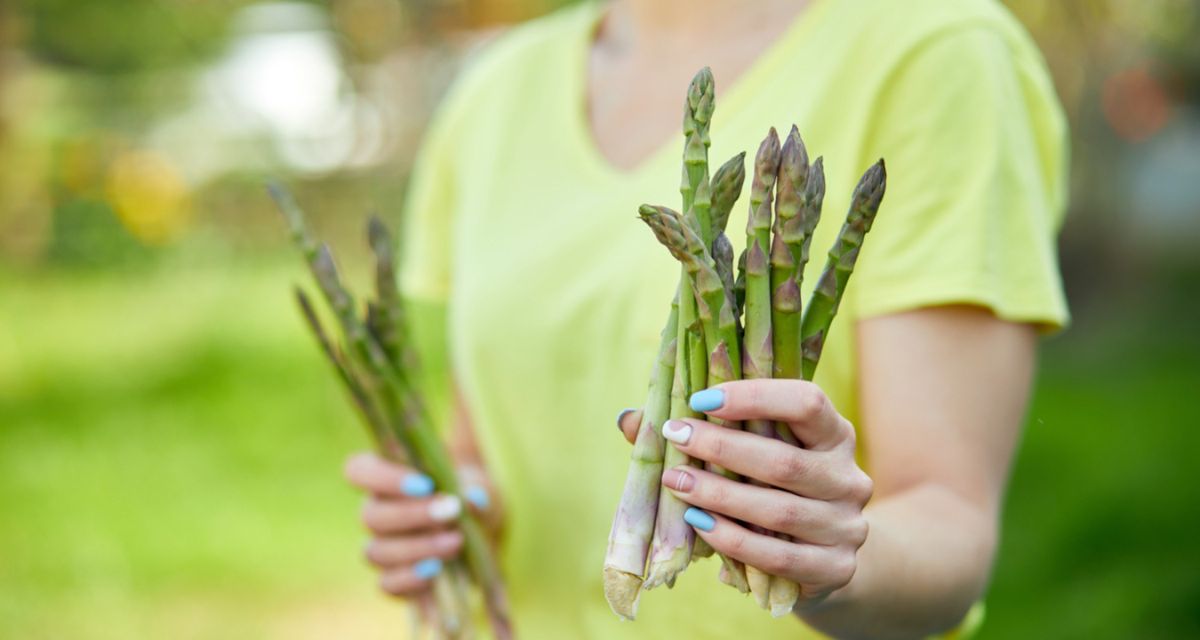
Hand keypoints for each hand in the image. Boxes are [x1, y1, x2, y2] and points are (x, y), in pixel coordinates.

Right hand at [344, 452, 494, 597]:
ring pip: (377, 551)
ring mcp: (381, 548)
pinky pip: (386, 583)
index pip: (358, 470)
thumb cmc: (470, 501)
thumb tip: (472, 500)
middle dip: (411, 515)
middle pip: (369, 515)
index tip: (425, 484)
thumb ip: (474, 489)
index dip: (383, 477)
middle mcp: (377, 512)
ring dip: (418, 547)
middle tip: (451, 511)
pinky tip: (436, 570)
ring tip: (456, 542)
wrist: (482, 541)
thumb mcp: (479, 488)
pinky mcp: (392, 580)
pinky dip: (410, 578)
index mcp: (387, 480)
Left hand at [618, 379, 872, 608]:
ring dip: (718, 496)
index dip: (753, 396)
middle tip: (675, 436)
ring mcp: (846, 526)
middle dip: (721, 448)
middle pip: (784, 460)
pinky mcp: (835, 568)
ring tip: (676, 483)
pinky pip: (777, 555)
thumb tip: (630, 420)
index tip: (700, 399)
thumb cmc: (774, 491)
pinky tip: (699, 524)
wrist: (822, 558)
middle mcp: (848, 477)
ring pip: (777, 510)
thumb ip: (702, 432)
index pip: (807, 402)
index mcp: (835, 435)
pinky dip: (732, 539)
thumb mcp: (752, 455)